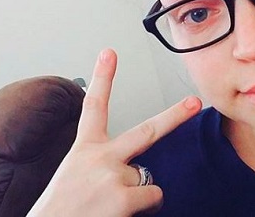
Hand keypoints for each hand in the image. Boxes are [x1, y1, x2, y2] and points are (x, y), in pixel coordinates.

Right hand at [27, 49, 201, 216]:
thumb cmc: (60, 208)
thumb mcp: (73, 173)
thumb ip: (100, 160)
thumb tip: (133, 165)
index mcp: (84, 148)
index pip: (94, 104)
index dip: (103, 76)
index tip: (109, 53)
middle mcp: (101, 156)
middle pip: (147, 130)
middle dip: (175, 115)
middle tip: (194, 102)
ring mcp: (113, 175)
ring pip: (148, 175)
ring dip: (140, 190)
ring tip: (113, 203)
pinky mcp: (123, 197)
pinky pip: (153, 195)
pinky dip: (146, 205)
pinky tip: (122, 212)